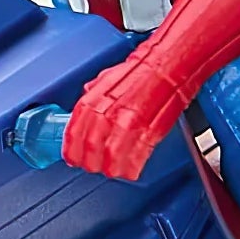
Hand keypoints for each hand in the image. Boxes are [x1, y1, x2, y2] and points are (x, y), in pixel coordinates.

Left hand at [61, 52, 184, 181]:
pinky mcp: (148, 133)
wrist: (167, 67)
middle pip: (90, 150)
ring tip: (112, 171)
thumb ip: (94, 98)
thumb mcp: (108, 80)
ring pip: (110, 159)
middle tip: (93, 167)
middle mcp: (108, 113)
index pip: (73, 132)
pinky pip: (134, 159)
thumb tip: (87, 111)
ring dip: (110, 170)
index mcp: (94, 100)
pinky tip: (129, 170)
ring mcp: (127, 125)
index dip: (71, 150)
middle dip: (90, 163)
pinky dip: (130, 169)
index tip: (72, 158)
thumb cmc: (142, 72)